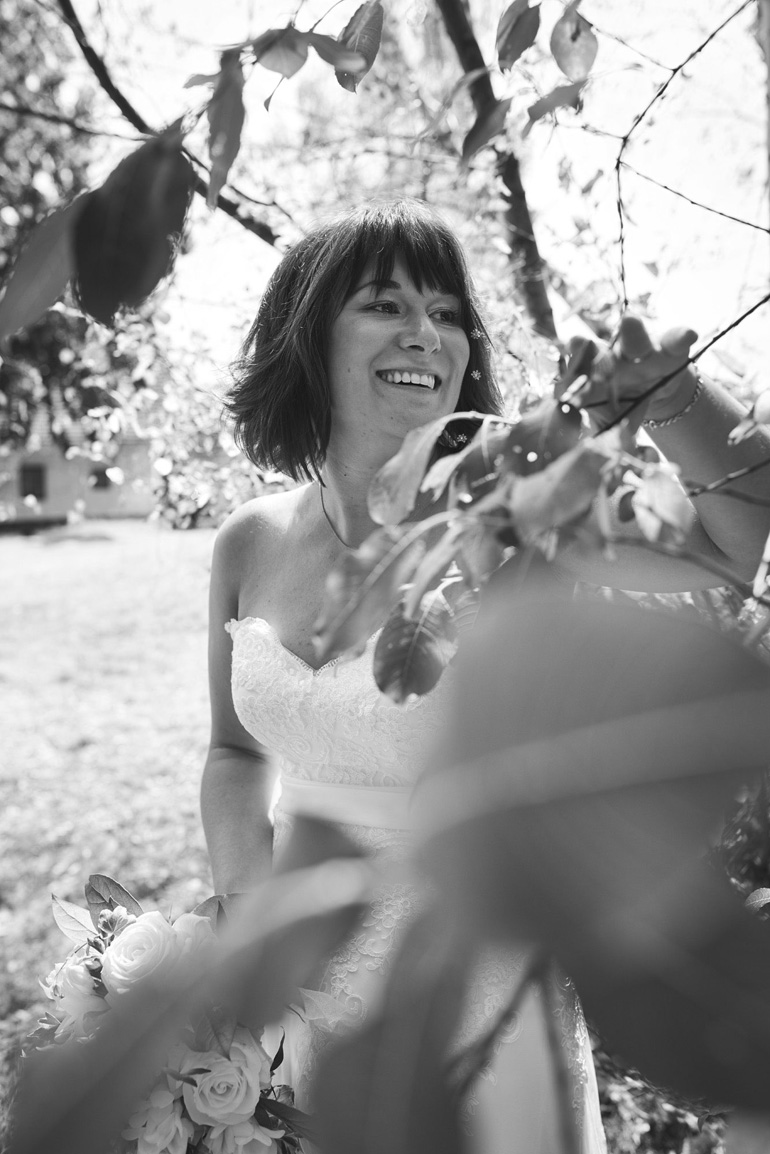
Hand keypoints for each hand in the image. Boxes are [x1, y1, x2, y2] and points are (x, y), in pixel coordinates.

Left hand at [557, 315, 698, 433]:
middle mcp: (610, 360)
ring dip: (632, 332)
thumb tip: (591, 465)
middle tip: (576, 341)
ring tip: (630, 322)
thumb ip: (598, 441)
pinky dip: (681, 336)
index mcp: (589, 379)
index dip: (567, 383)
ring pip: (634, 340)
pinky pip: (675, 340)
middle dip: (589, 348)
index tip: (559, 384)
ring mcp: (639, 350)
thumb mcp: (610, 426)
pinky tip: (689, 334)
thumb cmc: (624, 407)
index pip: (575, 380)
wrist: (655, 391)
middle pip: (599, 354)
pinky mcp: (668, 348)